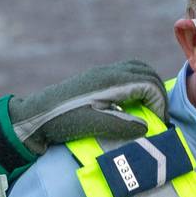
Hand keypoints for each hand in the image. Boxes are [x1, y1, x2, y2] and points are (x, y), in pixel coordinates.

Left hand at [9, 60, 168, 152]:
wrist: (35, 116)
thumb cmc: (62, 122)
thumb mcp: (93, 126)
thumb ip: (121, 125)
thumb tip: (147, 126)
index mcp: (111, 81)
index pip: (148, 84)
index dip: (159, 103)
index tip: (160, 123)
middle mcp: (108, 72)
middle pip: (146, 72)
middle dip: (158, 93)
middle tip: (160, 116)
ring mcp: (102, 74)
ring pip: (136, 70)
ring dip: (149, 86)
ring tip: (150, 109)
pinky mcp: (96, 79)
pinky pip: (125, 74)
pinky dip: (137, 86)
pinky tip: (132, 105)